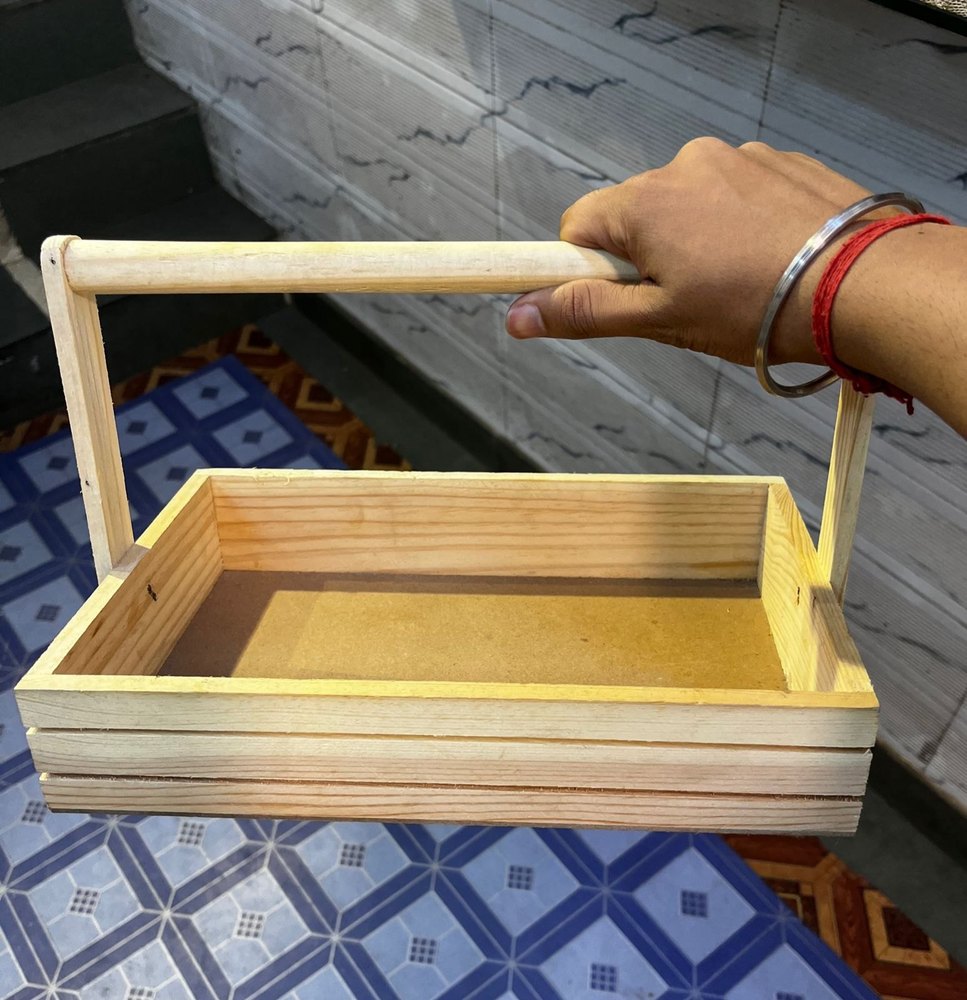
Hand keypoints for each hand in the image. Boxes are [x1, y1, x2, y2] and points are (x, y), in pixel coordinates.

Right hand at [505, 138, 871, 366]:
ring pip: (685, 204)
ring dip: (691, 238)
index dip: (587, 270)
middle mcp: (684, 164)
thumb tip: (517, 316)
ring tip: (733, 283)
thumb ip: (585, 313)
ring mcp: (736, 157)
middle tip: (684, 300)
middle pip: (632, 213)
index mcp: (645, 202)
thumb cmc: (753, 308)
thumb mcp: (660, 321)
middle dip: (643, 256)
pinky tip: (764, 257)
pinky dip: (733, 223)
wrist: (862, 283)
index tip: (621, 299)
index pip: (577, 226)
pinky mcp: (777, 161)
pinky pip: (731, 192)